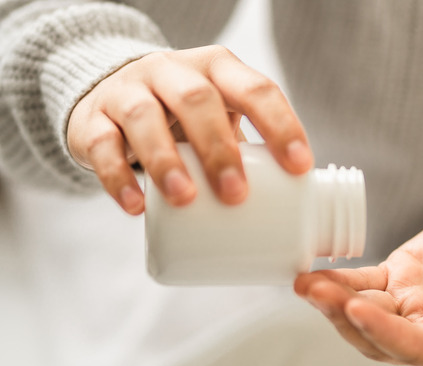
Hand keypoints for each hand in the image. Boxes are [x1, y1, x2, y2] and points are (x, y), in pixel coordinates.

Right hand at [67, 45, 311, 214]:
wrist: (113, 94)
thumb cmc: (185, 116)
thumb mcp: (221, 114)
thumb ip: (249, 147)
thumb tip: (292, 207)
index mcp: (218, 69)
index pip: (256, 90)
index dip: (280, 126)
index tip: (299, 167)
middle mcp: (173, 72)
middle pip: (198, 100)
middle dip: (219, 149)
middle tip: (236, 194)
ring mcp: (129, 92)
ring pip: (144, 118)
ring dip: (166, 161)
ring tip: (185, 199)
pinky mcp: (92, 119)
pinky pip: (102, 145)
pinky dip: (118, 177)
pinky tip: (135, 206)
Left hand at [294, 208, 422, 365]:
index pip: (416, 348)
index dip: (385, 333)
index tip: (356, 309)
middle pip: (378, 336)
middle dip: (344, 318)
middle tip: (317, 292)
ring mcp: (414, 300)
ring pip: (365, 310)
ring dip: (333, 300)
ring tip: (307, 282)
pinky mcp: (402, 272)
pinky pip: (365, 280)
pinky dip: (341, 278)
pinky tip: (315, 272)